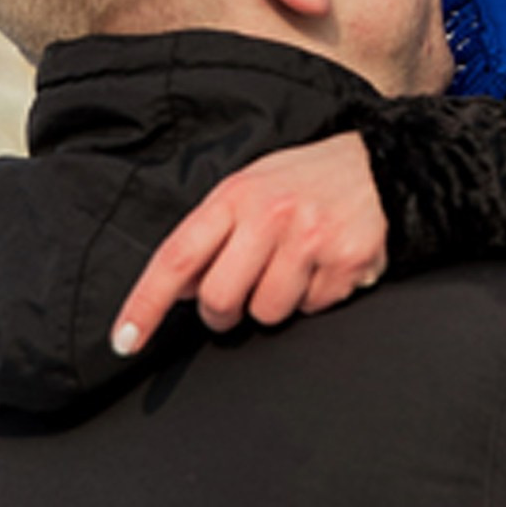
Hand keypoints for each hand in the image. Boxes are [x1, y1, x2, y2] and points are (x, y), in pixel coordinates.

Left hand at [109, 134, 387, 354]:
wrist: (381, 165)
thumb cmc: (305, 181)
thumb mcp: (249, 187)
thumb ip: (213, 233)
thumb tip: (182, 289)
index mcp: (235, 196)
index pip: (176, 258)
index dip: (146, 304)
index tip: (124, 341)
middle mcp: (270, 215)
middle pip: (219, 300)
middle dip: (224, 312)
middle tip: (243, 293)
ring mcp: (310, 239)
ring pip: (267, 313)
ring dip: (276, 304)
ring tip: (295, 268)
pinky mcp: (347, 261)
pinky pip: (313, 309)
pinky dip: (316, 297)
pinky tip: (325, 267)